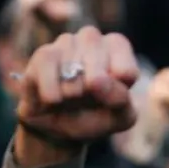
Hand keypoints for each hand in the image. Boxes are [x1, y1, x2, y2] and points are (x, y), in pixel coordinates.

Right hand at [14, 27, 139, 160]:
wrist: (57, 128)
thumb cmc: (94, 117)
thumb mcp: (118, 118)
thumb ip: (120, 101)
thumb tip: (99, 81)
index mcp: (117, 48)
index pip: (126, 72)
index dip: (115, 96)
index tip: (111, 101)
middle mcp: (92, 38)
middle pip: (98, 66)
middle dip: (91, 94)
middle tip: (85, 100)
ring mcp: (66, 42)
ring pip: (72, 67)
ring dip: (71, 93)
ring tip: (69, 100)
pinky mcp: (43, 53)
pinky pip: (48, 66)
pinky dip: (51, 92)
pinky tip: (53, 100)